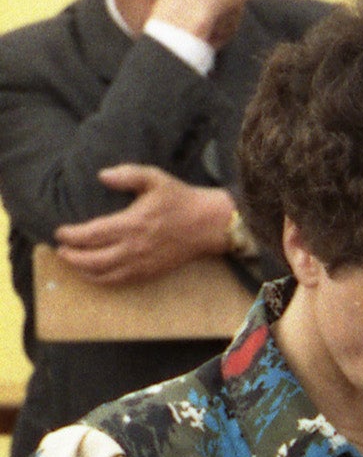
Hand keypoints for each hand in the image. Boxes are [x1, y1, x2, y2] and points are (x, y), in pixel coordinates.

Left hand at [53, 167, 232, 281]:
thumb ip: (126, 174)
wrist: (208, 225)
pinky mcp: (150, 273)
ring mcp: (142, 264)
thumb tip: (102, 176)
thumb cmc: (180, 199)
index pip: (92, 234)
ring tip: (72, 263)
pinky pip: (120, 282)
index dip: (72, 235)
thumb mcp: (154, 177)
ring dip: (84, 271)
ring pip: (105, 275)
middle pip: (93, 260)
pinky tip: (94, 274)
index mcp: (132, 224)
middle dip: (72, 257)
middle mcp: (134, 249)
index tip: (59, 232)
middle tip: (60, 251)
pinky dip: (102, 280)